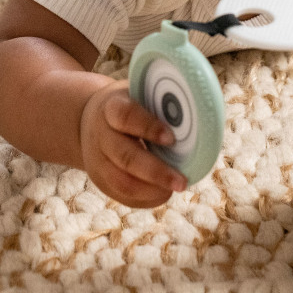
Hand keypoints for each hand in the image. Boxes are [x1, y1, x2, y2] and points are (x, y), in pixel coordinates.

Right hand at [79, 80, 186, 207]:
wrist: (89, 120)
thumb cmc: (129, 105)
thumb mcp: (138, 94)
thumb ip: (162, 102)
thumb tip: (204, 109)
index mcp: (111, 107)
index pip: (127, 116)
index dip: (148, 127)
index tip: (172, 138)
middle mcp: (100, 135)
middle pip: (125, 157)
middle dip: (156, 171)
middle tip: (182, 180)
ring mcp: (96, 161)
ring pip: (121, 182)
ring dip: (151, 189)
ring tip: (177, 187)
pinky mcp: (99, 180)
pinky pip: (121, 195)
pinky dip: (145, 198)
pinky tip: (164, 193)